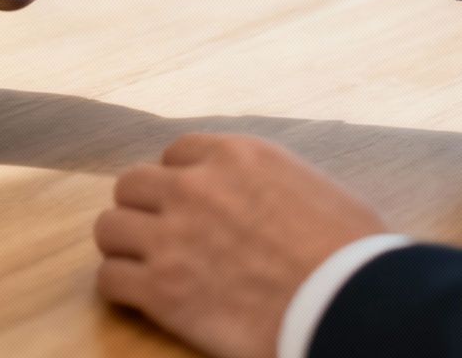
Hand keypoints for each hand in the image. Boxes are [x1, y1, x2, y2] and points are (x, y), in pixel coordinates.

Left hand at [95, 135, 387, 357]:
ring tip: (143, 264)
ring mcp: (172, 238)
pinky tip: (140, 297)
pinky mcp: (161, 290)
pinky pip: (110, 279)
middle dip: (144, 209)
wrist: (348, 308)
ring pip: (110, 227)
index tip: (188, 203)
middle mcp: (194, 188)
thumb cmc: (351, 254)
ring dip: (125, 245)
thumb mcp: (314, 188)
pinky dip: (121, 288)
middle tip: (161, 234)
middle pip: (132, 185)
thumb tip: (263, 192)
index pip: (176, 153)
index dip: (180, 180)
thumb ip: (270, 180)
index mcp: (234, 157)